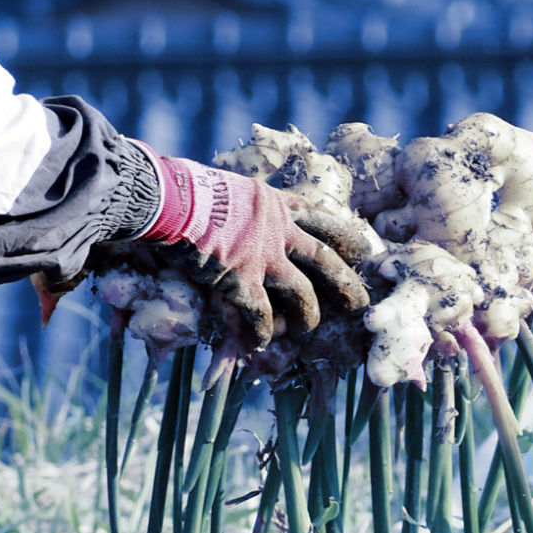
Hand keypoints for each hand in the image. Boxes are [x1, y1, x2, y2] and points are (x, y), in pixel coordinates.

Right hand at [135, 151, 369, 347]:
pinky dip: (263, 334)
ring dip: (307, 317)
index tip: (363, 249)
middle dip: (346, 284)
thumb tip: (239, 214)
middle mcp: (277, 230)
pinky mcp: (240, 280)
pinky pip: (261, 315)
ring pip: (301, 294)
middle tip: (360, 304)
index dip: (345, 236)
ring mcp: (262, 256)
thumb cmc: (187, 189)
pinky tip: (260, 345)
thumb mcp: (229, 188)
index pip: (321, 218)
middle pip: (325, 260)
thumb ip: (245, 208)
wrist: (168, 198)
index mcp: (275, 203)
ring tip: (306, 332)